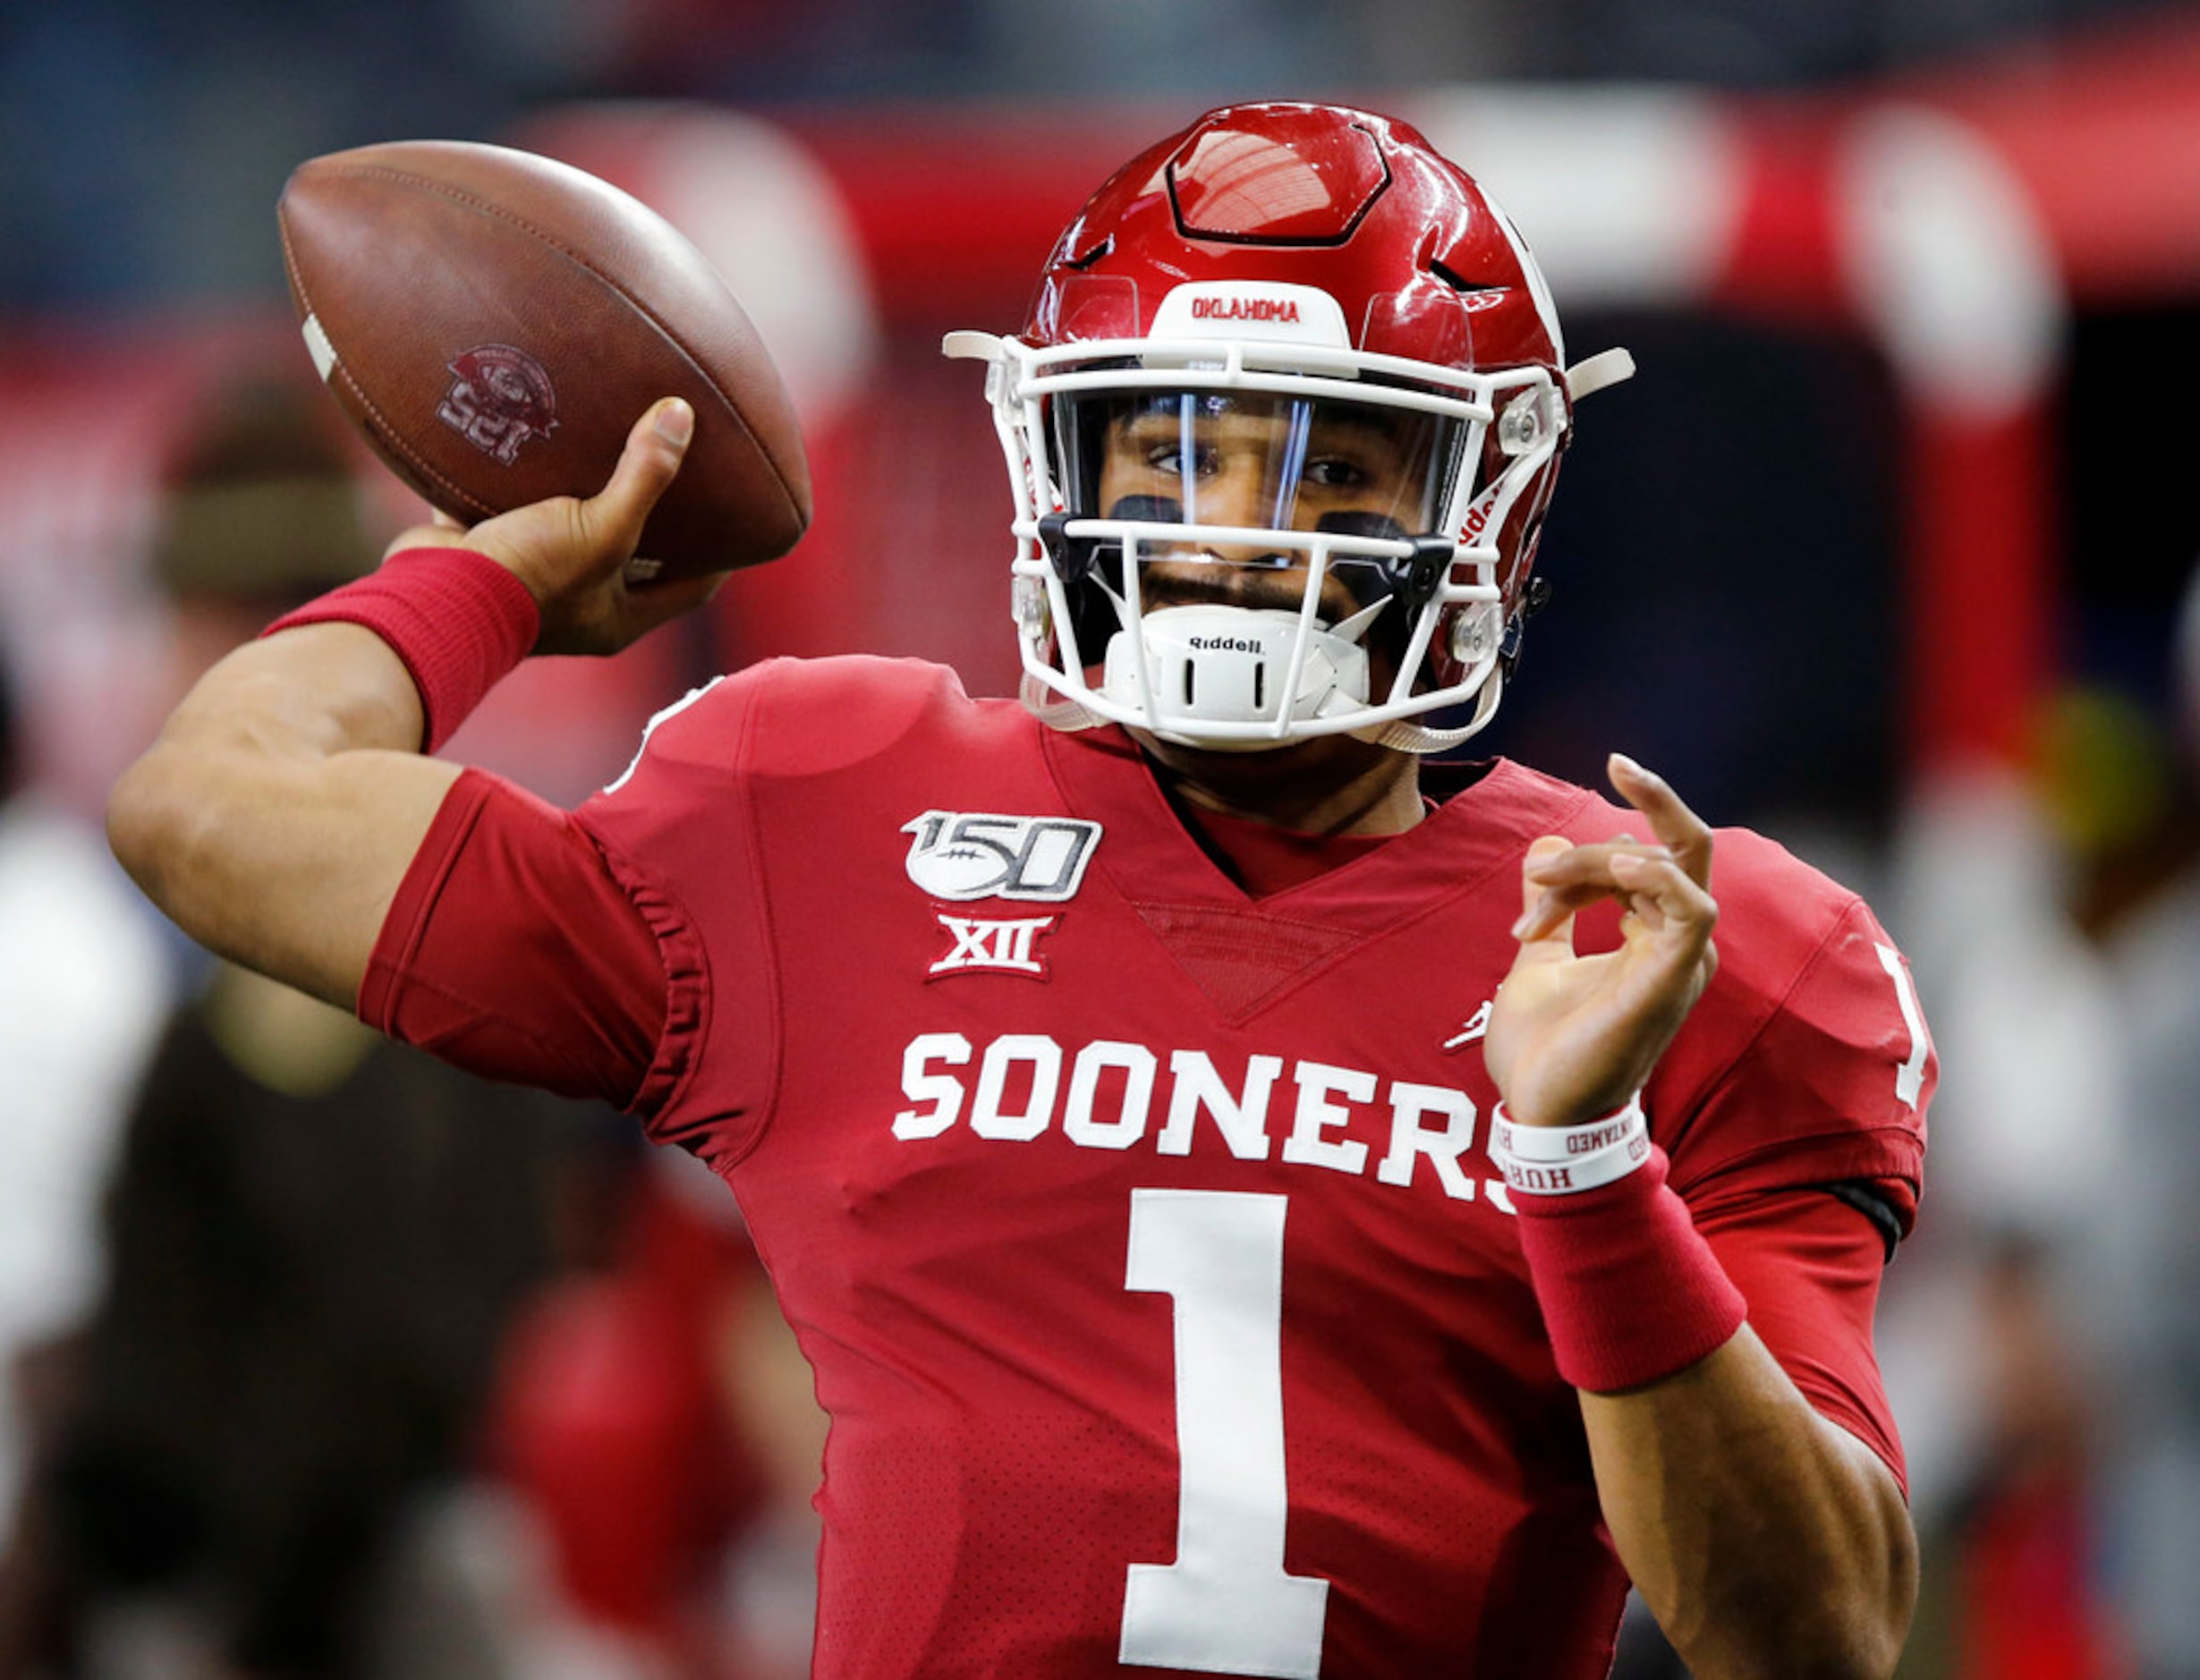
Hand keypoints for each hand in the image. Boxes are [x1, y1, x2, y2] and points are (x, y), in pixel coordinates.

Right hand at [382, 397, 729, 655]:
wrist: (432, 594)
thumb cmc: (529, 577)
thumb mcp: (601, 528)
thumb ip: (645, 476)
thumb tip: (683, 415)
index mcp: (620, 616)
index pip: (694, 587)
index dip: (721, 556)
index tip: (739, 515)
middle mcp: (581, 604)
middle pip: (635, 556)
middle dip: (653, 516)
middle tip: (679, 466)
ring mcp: (533, 579)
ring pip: (572, 526)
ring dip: (587, 490)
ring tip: (612, 440)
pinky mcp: (489, 549)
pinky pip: (514, 506)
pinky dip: (525, 476)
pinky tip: (540, 434)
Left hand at [1482, 754, 1719, 1128]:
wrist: (1538, 1109)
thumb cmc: (1546, 1047)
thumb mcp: (1538, 958)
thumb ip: (1550, 906)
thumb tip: (1544, 845)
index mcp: (1652, 937)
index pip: (1643, 860)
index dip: (1585, 858)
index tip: (1536, 877)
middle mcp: (1676, 945)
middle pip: (1685, 847)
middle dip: (1651, 802)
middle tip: (1603, 781)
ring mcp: (1680, 963)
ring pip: (1674, 865)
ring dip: (1608, 857)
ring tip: (1552, 881)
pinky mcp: (1672, 980)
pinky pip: (1693, 909)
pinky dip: (1659, 876)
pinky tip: (1618, 865)